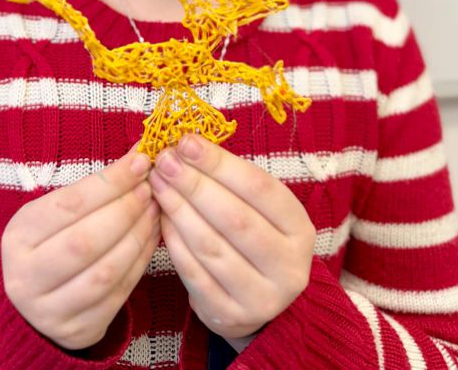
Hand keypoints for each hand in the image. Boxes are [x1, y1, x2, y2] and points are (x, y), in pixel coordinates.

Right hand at [1, 143, 159, 349]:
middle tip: (149, 189)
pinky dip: (140, 262)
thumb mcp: (54, 212)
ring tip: (154, 211)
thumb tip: (138, 157)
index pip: (69, 205)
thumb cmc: (50, 242)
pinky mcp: (78, 331)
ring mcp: (51, 310)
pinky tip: (151, 238)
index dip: (110, 182)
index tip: (140, 162)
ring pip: (106, 271)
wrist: (31, 302)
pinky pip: (118, 294)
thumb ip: (92, 189)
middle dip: (126, 210)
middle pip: (86, 241)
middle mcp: (26, 277)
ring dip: (138, 236)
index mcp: (18, 237)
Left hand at [150, 134, 315, 343]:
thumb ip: (229, 179)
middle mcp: (289, 267)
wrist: (257, 300)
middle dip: (194, 185)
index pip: (259, 188)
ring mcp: (261, 297)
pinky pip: (194, 273)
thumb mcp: (257, 207)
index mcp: (300, 229)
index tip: (186, 142)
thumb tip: (186, 145)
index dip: (220, 163)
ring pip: (211, 246)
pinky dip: (174, 241)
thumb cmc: (254, 235)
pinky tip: (160, 217)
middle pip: (235, 218)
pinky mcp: (230, 317)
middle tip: (164, 161)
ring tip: (157, 183)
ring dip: (178, 210)